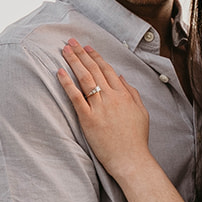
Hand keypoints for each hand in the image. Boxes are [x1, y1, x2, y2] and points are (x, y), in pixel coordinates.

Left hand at [55, 39, 151, 176]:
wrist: (131, 159)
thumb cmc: (136, 139)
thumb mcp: (141, 112)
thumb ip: (132, 93)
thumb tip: (122, 77)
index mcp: (124, 95)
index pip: (108, 70)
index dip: (96, 57)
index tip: (87, 47)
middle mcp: (112, 97)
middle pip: (94, 70)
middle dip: (81, 54)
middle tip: (71, 41)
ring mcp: (99, 108)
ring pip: (85, 78)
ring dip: (73, 62)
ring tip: (65, 50)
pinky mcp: (88, 119)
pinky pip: (76, 97)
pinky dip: (67, 83)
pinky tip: (60, 72)